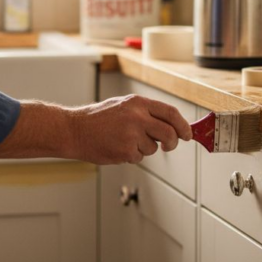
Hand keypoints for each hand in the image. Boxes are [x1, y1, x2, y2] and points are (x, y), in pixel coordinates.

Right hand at [69, 95, 192, 163]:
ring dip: (143, 149)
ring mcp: (132, 134)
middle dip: (172, 142)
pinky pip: (139, 158)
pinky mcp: (125, 151)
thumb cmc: (98, 119)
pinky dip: (131, 156)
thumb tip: (171, 124)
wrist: (75, 130)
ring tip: (124, 141)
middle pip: (169, 133)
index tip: (187, 134)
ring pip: (153, 148)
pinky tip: (117, 147)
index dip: (183, 125)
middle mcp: (137, 117)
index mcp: (138, 103)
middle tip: (169, 146)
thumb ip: (145, 113)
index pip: (171, 113)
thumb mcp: (123, 106)